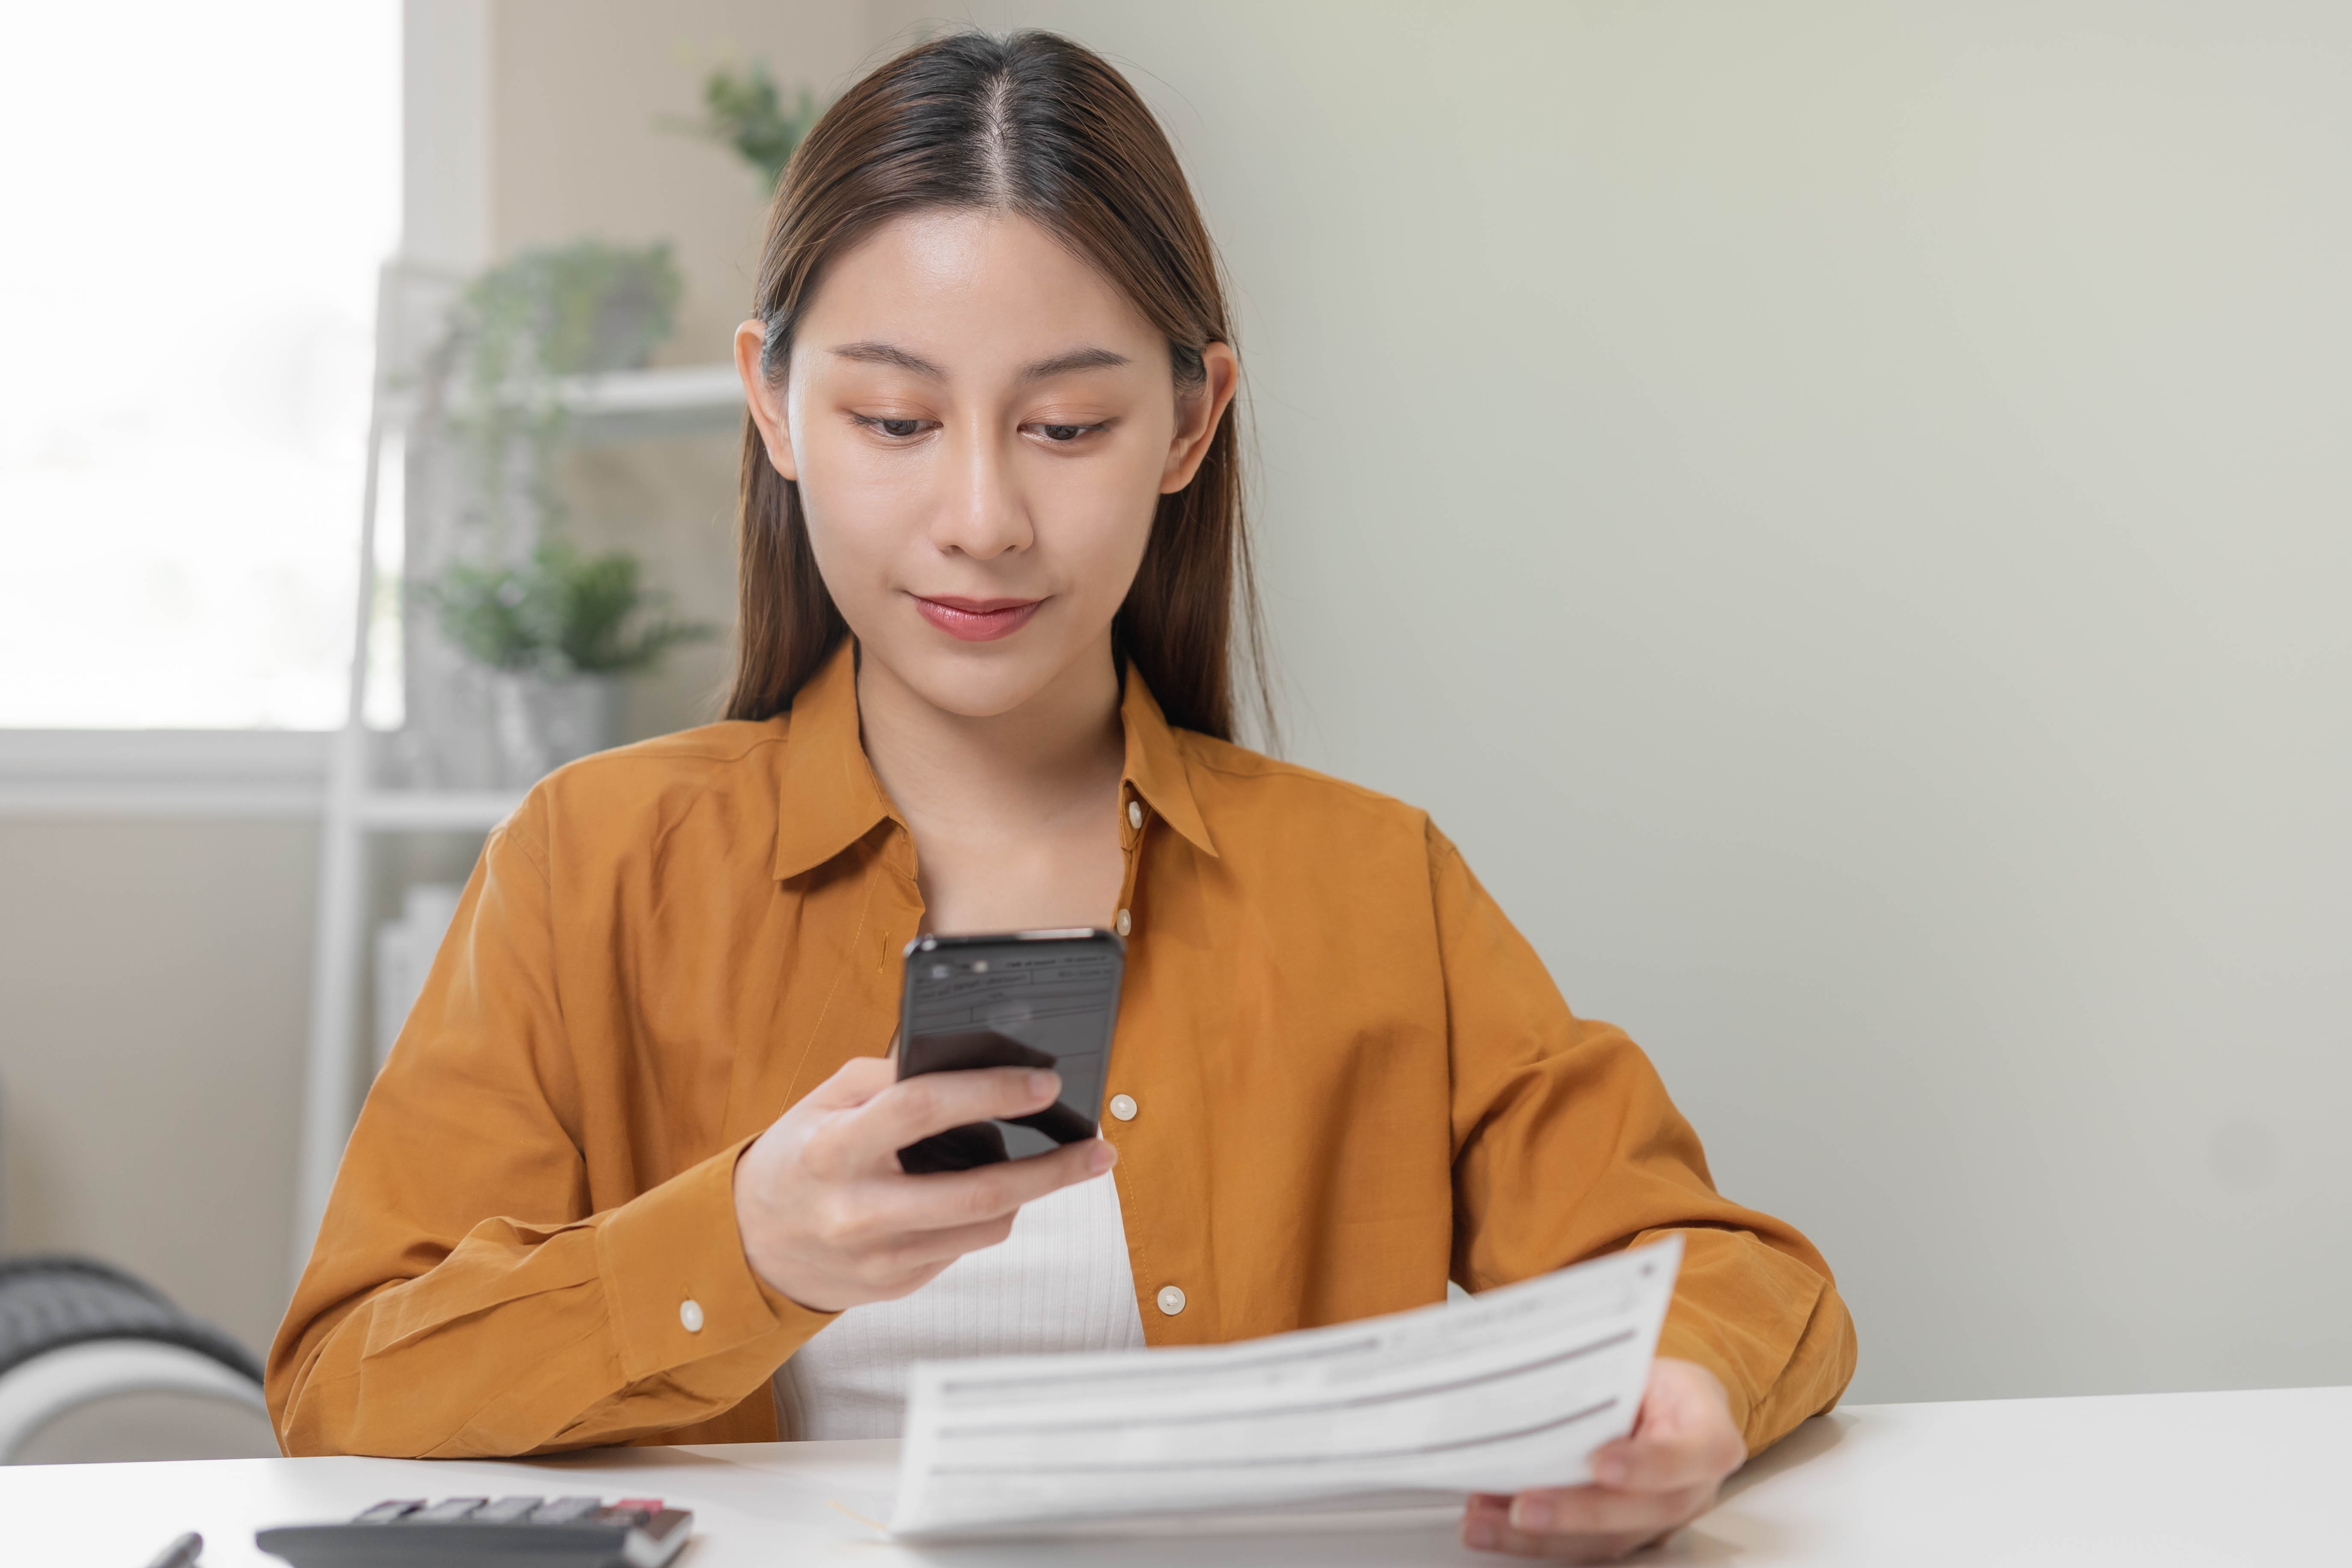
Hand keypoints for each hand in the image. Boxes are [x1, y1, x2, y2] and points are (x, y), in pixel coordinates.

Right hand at [731, 1056, 1115, 1311]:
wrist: (752, 1246)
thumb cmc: (799, 1157)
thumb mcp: (826, 1103)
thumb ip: (888, 1078)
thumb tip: (967, 1060)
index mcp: (836, 1148)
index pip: (922, 1110)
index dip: (991, 1092)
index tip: (1045, 1082)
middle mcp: (859, 1209)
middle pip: (978, 1192)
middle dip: (1052, 1170)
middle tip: (1098, 1146)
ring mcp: (880, 1258)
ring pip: (985, 1227)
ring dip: (1028, 1192)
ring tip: (1050, 1163)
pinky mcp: (897, 1286)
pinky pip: (963, 1247)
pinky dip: (983, 1216)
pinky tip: (984, 1193)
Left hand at [1461, 1357, 1744, 1560]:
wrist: (1659, 1400)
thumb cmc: (1647, 1377)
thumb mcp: (1638, 1363)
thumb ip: (1605, 1380)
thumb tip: (1531, 1380)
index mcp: (1707, 1432)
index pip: (1694, 1454)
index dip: (1649, 1464)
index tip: (1600, 1463)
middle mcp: (1691, 1487)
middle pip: (1644, 1511)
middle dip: (1577, 1513)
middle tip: (1523, 1508)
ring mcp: (1659, 1518)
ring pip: (1607, 1541)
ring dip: (1539, 1538)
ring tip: (1484, 1524)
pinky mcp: (1624, 1534)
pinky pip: (1580, 1546)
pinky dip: (1531, 1539)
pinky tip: (1490, 1525)